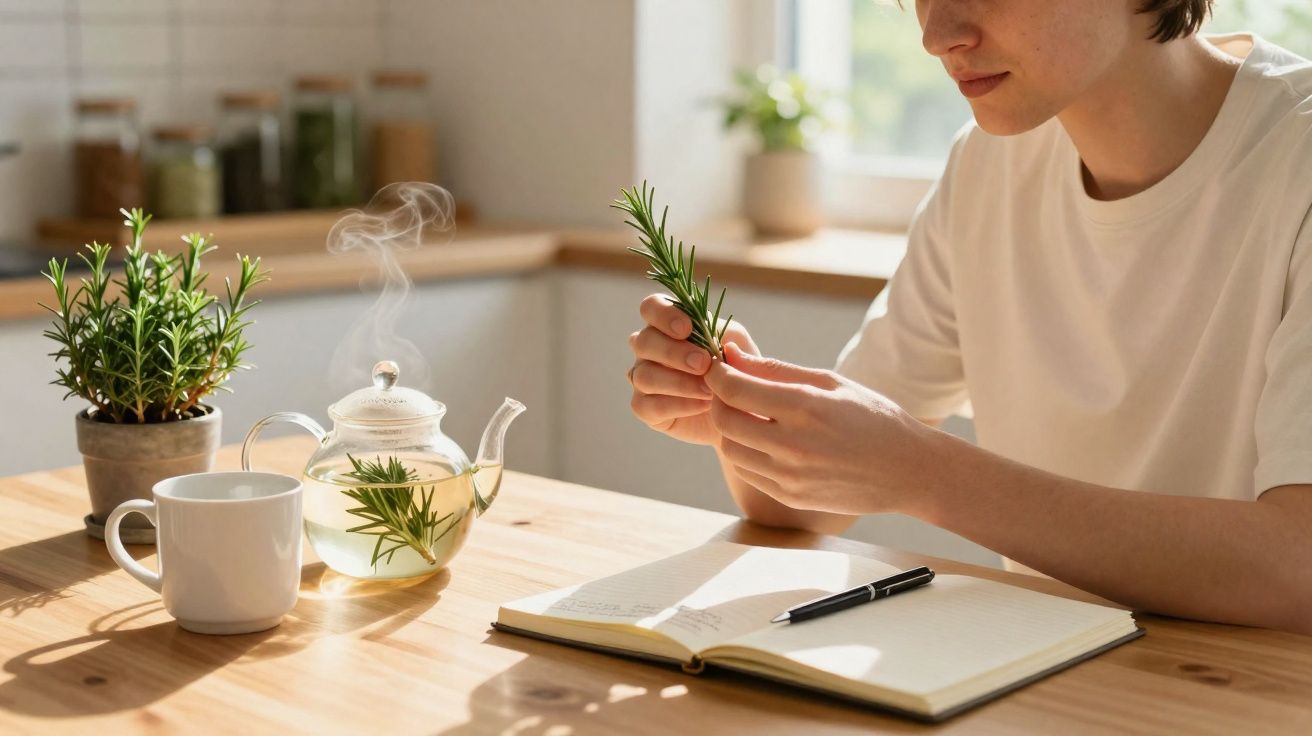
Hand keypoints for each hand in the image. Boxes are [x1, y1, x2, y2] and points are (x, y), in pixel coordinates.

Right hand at [627, 294, 759, 445]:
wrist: (737, 409)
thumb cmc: (732, 368)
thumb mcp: (737, 343)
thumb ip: (724, 332)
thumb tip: (713, 339)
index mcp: (666, 325)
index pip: (651, 307)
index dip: (663, 315)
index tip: (687, 329)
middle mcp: (649, 349)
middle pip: (643, 341)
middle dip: (673, 352)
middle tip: (703, 363)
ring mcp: (643, 378)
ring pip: (644, 375)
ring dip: (678, 382)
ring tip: (709, 390)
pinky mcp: (644, 408)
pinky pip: (646, 405)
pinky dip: (677, 405)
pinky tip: (702, 405)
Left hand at [703, 343, 944, 515]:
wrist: (909, 471)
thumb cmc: (872, 416)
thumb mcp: (830, 382)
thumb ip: (775, 370)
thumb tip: (731, 353)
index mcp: (805, 407)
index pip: (734, 389)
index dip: (717, 374)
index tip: (718, 366)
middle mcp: (793, 445)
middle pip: (724, 421)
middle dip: (718, 400)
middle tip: (729, 389)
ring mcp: (791, 476)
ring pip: (731, 450)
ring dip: (729, 429)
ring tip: (748, 414)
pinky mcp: (791, 496)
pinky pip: (748, 472)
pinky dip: (745, 452)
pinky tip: (763, 439)